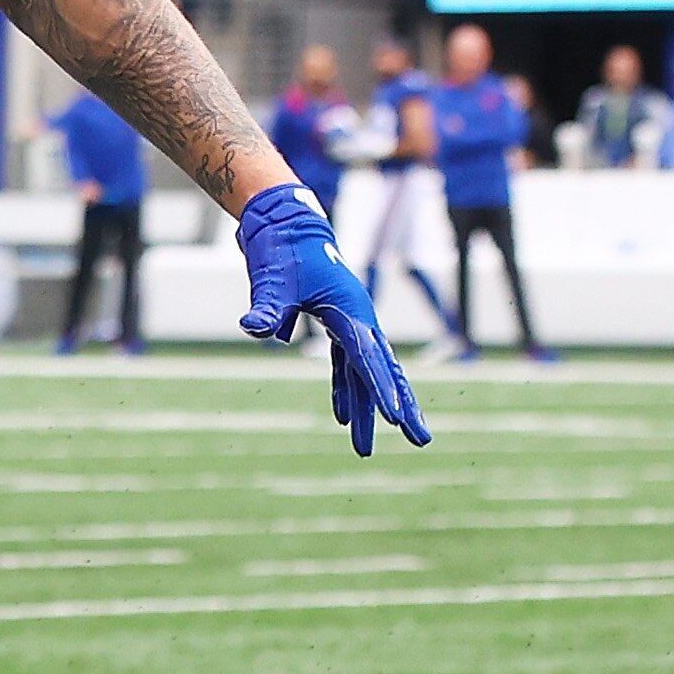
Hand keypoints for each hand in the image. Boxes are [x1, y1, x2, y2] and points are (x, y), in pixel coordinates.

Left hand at [235, 184, 427, 454]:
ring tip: (365, 450)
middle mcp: (358, 319)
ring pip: (366, 374)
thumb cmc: (282, 249)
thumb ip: (268, 307)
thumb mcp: (273, 279)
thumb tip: (254, 328)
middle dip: (402, 407)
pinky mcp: (335, 325)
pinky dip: (346, 390)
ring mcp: (349, 323)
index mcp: (350, 310)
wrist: (284, 223)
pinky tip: (344, 417)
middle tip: (420, 441)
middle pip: (385, 371)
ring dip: (368, 410)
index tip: (396, 420)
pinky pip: (346, 365)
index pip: (369, 358)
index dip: (382, 390)